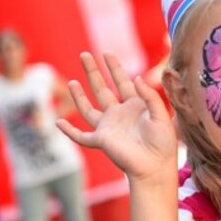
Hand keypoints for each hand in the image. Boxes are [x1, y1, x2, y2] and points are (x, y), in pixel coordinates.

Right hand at [56, 52, 177, 180]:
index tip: (107, 53)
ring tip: (72, 81)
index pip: (123, 82)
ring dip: (79, 96)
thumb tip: (136, 77)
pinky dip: (68, 131)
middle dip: (93, 72)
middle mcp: (119, 114)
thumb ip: (150, 96)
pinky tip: (57, 123)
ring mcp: (108, 127)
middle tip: (84, 54)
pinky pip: (81, 136)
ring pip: (88, 108)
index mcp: (136, 106)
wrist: (156, 167)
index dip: (115, 67)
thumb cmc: (164, 143)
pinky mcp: (101, 141)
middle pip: (102, 89)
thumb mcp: (161, 116)